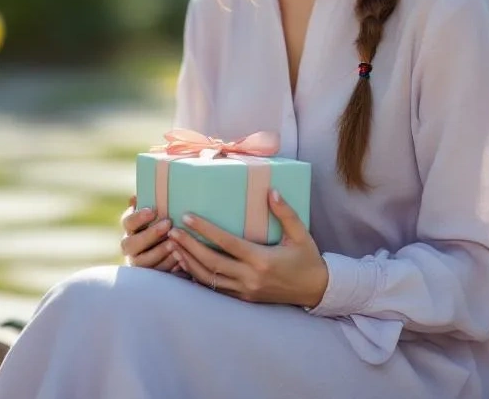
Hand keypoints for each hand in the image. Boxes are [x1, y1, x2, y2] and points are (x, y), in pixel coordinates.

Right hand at [119, 194, 181, 272]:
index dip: (138, 217)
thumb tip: (137, 196)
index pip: (127, 222)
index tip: (153, 210)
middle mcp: (130, 246)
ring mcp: (138, 262)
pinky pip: (155, 273)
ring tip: (174, 243)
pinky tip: (180, 257)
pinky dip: (168, 265)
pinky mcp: (149, 275)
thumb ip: (150, 204)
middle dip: (149, 234)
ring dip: (159, 251)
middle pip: (130, 244)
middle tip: (168, 224)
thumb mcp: (159, 213)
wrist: (173, 249)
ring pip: (142, 260)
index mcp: (130, 228)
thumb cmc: (165, 224)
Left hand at [166, 188, 327, 307]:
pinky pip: (215, 289)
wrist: (316, 290)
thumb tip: (271, 191)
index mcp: (263, 259)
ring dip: (188, 262)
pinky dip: (198, 277)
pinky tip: (186, 265)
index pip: (227, 243)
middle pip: (211, 262)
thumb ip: (285, 212)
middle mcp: (251, 277)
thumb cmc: (307, 259)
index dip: (205, 230)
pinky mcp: (244, 298)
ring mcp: (245, 290)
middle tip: (172, 231)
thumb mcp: (301, 233)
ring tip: (172, 246)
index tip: (187, 217)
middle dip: (188, 246)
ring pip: (209, 278)